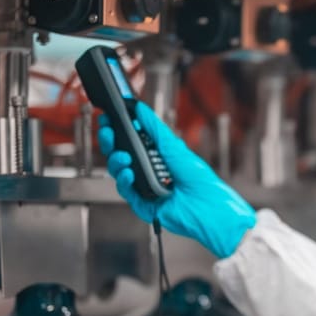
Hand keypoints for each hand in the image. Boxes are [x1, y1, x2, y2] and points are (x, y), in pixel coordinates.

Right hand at [98, 102, 256, 258]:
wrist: (207, 207)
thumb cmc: (199, 179)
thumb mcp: (174, 147)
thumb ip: (155, 128)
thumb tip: (140, 109)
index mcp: (156, 155)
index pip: (130, 140)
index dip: (117, 129)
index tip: (108, 118)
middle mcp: (148, 170)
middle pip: (120, 154)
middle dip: (110, 141)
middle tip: (108, 131)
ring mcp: (144, 186)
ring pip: (119, 172)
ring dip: (116, 161)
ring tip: (123, 156)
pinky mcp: (142, 203)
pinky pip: (126, 191)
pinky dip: (125, 180)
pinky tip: (130, 173)